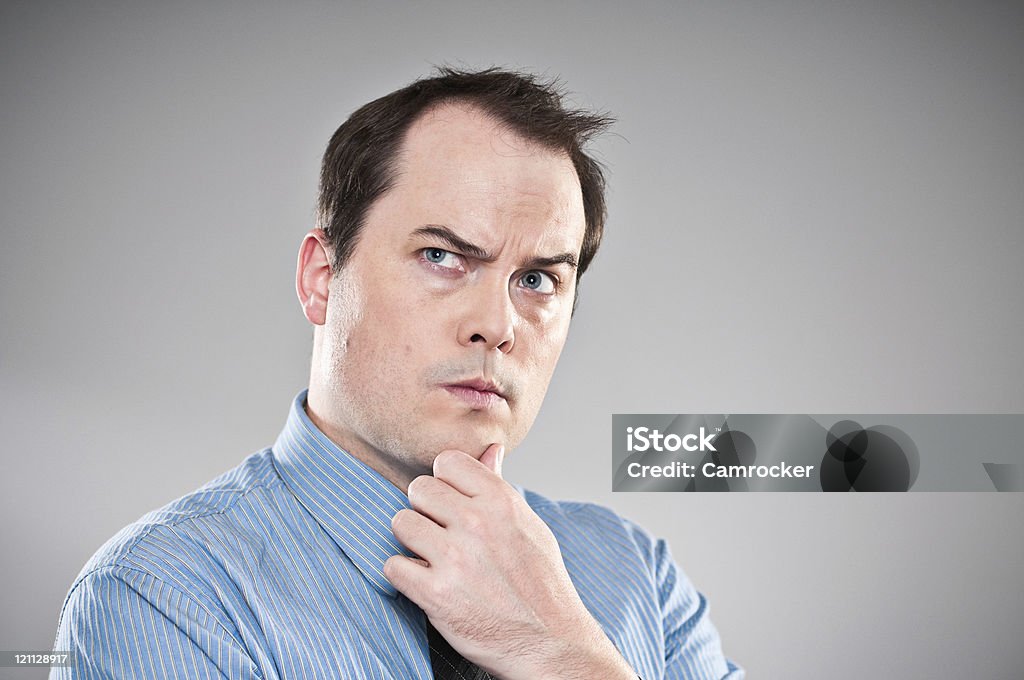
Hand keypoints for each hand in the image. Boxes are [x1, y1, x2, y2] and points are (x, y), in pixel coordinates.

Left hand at [383, 445, 636, 679]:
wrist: (550, 643)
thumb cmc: (540, 583)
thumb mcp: (529, 526)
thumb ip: (500, 487)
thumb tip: (491, 448)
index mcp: (501, 501)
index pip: (447, 461)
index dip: (445, 482)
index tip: (452, 504)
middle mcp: (477, 523)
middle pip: (418, 488)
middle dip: (425, 509)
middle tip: (440, 533)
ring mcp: (455, 558)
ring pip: (400, 522)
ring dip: (411, 541)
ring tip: (433, 557)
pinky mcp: (436, 594)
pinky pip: (392, 566)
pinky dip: (404, 576)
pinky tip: (425, 582)